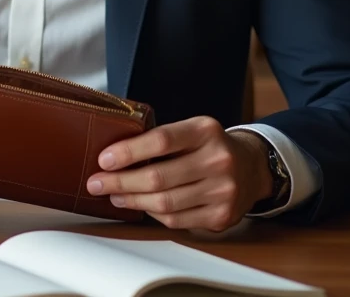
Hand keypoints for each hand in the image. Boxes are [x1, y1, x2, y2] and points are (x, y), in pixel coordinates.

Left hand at [86, 117, 274, 231]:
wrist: (252, 167)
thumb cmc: (209, 146)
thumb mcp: (191, 130)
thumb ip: (160, 139)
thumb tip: (112, 155)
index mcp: (206, 131)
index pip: (161, 140)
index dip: (128, 152)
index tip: (103, 160)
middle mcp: (218, 160)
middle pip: (158, 177)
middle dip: (120, 182)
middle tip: (96, 183)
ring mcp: (223, 191)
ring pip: (165, 203)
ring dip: (132, 200)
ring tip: (114, 195)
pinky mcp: (222, 216)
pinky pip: (176, 220)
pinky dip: (153, 214)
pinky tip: (140, 205)